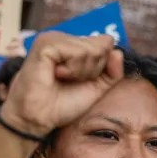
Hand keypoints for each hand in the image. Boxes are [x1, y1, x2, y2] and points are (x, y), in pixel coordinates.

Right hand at [0, 32, 123, 137]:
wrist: (38, 119)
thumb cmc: (62, 104)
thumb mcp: (96, 88)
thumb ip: (112, 72)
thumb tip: (118, 52)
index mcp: (74, 45)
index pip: (106, 43)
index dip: (101, 66)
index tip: (81, 79)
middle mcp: (64, 38)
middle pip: (103, 45)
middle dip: (93, 69)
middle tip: (70, 80)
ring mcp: (54, 38)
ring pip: (92, 49)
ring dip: (82, 71)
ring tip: (62, 78)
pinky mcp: (46, 44)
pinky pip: (77, 52)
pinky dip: (72, 69)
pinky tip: (56, 74)